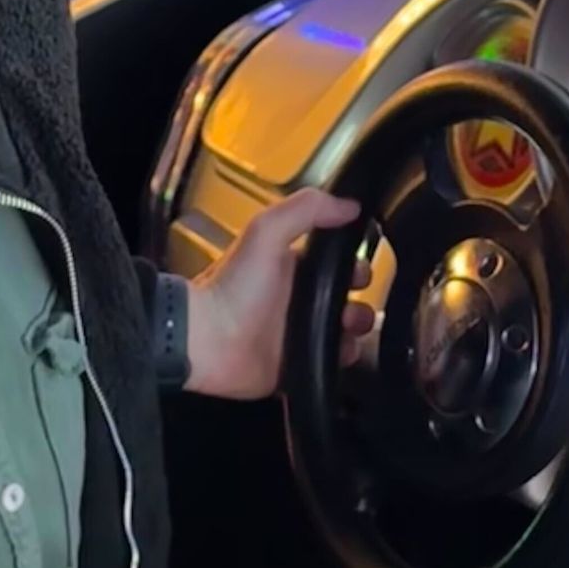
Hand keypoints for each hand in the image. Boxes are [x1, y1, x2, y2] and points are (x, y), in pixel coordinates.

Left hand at [185, 187, 373, 400]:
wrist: (207, 340)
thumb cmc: (230, 286)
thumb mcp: (266, 232)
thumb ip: (306, 210)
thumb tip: (349, 205)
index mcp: (291, 267)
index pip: (335, 262)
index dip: (354, 265)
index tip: (360, 270)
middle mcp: (296, 299)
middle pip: (346, 299)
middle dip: (361, 301)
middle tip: (355, 305)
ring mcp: (297, 333)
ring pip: (344, 331)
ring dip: (357, 329)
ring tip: (349, 329)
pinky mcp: (296, 363)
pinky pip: (331, 361)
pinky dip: (343, 357)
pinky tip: (339, 351)